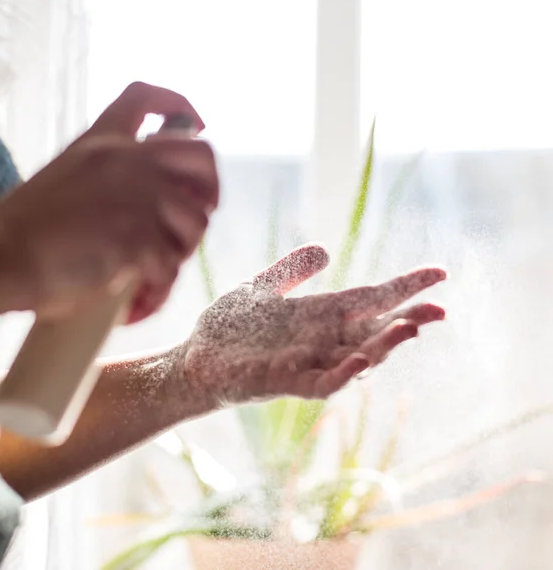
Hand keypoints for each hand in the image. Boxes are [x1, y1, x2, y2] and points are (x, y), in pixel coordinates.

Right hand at [0, 82, 218, 321]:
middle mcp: (126, 160)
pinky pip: (172, 266)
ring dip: (183, 250)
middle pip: (202, 153)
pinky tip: (139, 300)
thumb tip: (153, 206)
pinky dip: (160, 289)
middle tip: (198, 211)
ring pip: (197, 221)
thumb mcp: (69, 179)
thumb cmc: (25, 230)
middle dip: (211, 187)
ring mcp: (137, 196)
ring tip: (158, 269)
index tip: (196, 122)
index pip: (146, 97)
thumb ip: (109, 179)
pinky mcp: (139, 237)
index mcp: (102, 141)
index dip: (180, 106)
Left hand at [183, 244, 445, 402]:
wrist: (192, 360)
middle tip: (441, 309)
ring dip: (384, 346)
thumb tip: (324, 249)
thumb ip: (290, 271)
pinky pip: (323, 382)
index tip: (439, 274)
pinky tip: (360, 359)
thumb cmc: (227, 328)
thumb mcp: (260, 288)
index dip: (404, 287)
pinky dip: (343, 373)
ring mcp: (307, 363)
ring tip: (411, 327)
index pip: (370, 299)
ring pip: (356, 357)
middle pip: (374, 329)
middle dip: (408, 319)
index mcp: (318, 314)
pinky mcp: (286, 383)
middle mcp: (320, 339)